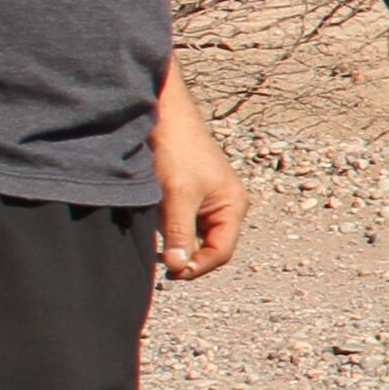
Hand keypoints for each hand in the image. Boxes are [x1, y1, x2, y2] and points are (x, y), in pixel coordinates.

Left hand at [151, 69, 246, 281]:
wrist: (164, 116)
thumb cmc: (178, 150)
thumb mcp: (178, 196)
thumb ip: (180, 234)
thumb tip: (179, 268)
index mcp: (234, 206)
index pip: (221, 252)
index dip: (198, 267)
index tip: (171, 273)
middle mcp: (226, 206)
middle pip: (210, 247)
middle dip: (188, 255)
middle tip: (162, 262)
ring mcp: (208, 200)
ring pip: (195, 235)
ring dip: (177, 240)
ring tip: (157, 238)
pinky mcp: (190, 194)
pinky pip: (184, 221)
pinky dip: (170, 227)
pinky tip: (155, 221)